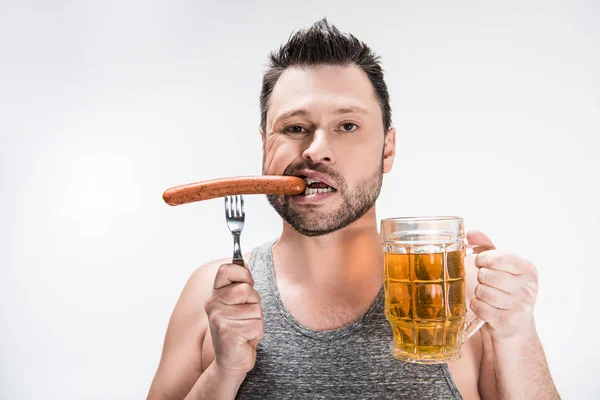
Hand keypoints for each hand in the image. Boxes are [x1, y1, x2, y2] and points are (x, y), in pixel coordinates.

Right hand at [204, 263, 263, 377]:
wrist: (231, 361)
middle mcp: (213, 305)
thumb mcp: (237, 304)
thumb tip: (243, 263)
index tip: (247, 283)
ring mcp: (219, 319)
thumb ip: (240, 285)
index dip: (242, 273)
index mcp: (215, 294)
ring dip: (257, 319)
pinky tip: (246, 338)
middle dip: (254, 302)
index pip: (226, 269)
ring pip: (255, 309)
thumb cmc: (238, 328)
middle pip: (246, 289)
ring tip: (246, 328)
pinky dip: (257, 333)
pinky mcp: (228, 333)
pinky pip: (257, 324)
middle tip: (247, 315)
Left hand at [467, 230, 538, 343]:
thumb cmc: (507, 290)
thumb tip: (471, 232)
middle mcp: (527, 287)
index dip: (483, 259)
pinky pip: (479, 307)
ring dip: (479, 293)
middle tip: (487, 283)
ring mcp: (519, 306)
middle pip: (486, 275)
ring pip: (481, 291)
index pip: (497, 258)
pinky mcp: (507, 321)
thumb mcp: (502, 266)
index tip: (482, 263)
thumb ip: (487, 247)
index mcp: (528, 269)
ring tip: (488, 295)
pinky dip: (477, 306)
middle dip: (481, 278)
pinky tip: (485, 307)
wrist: (516, 327)